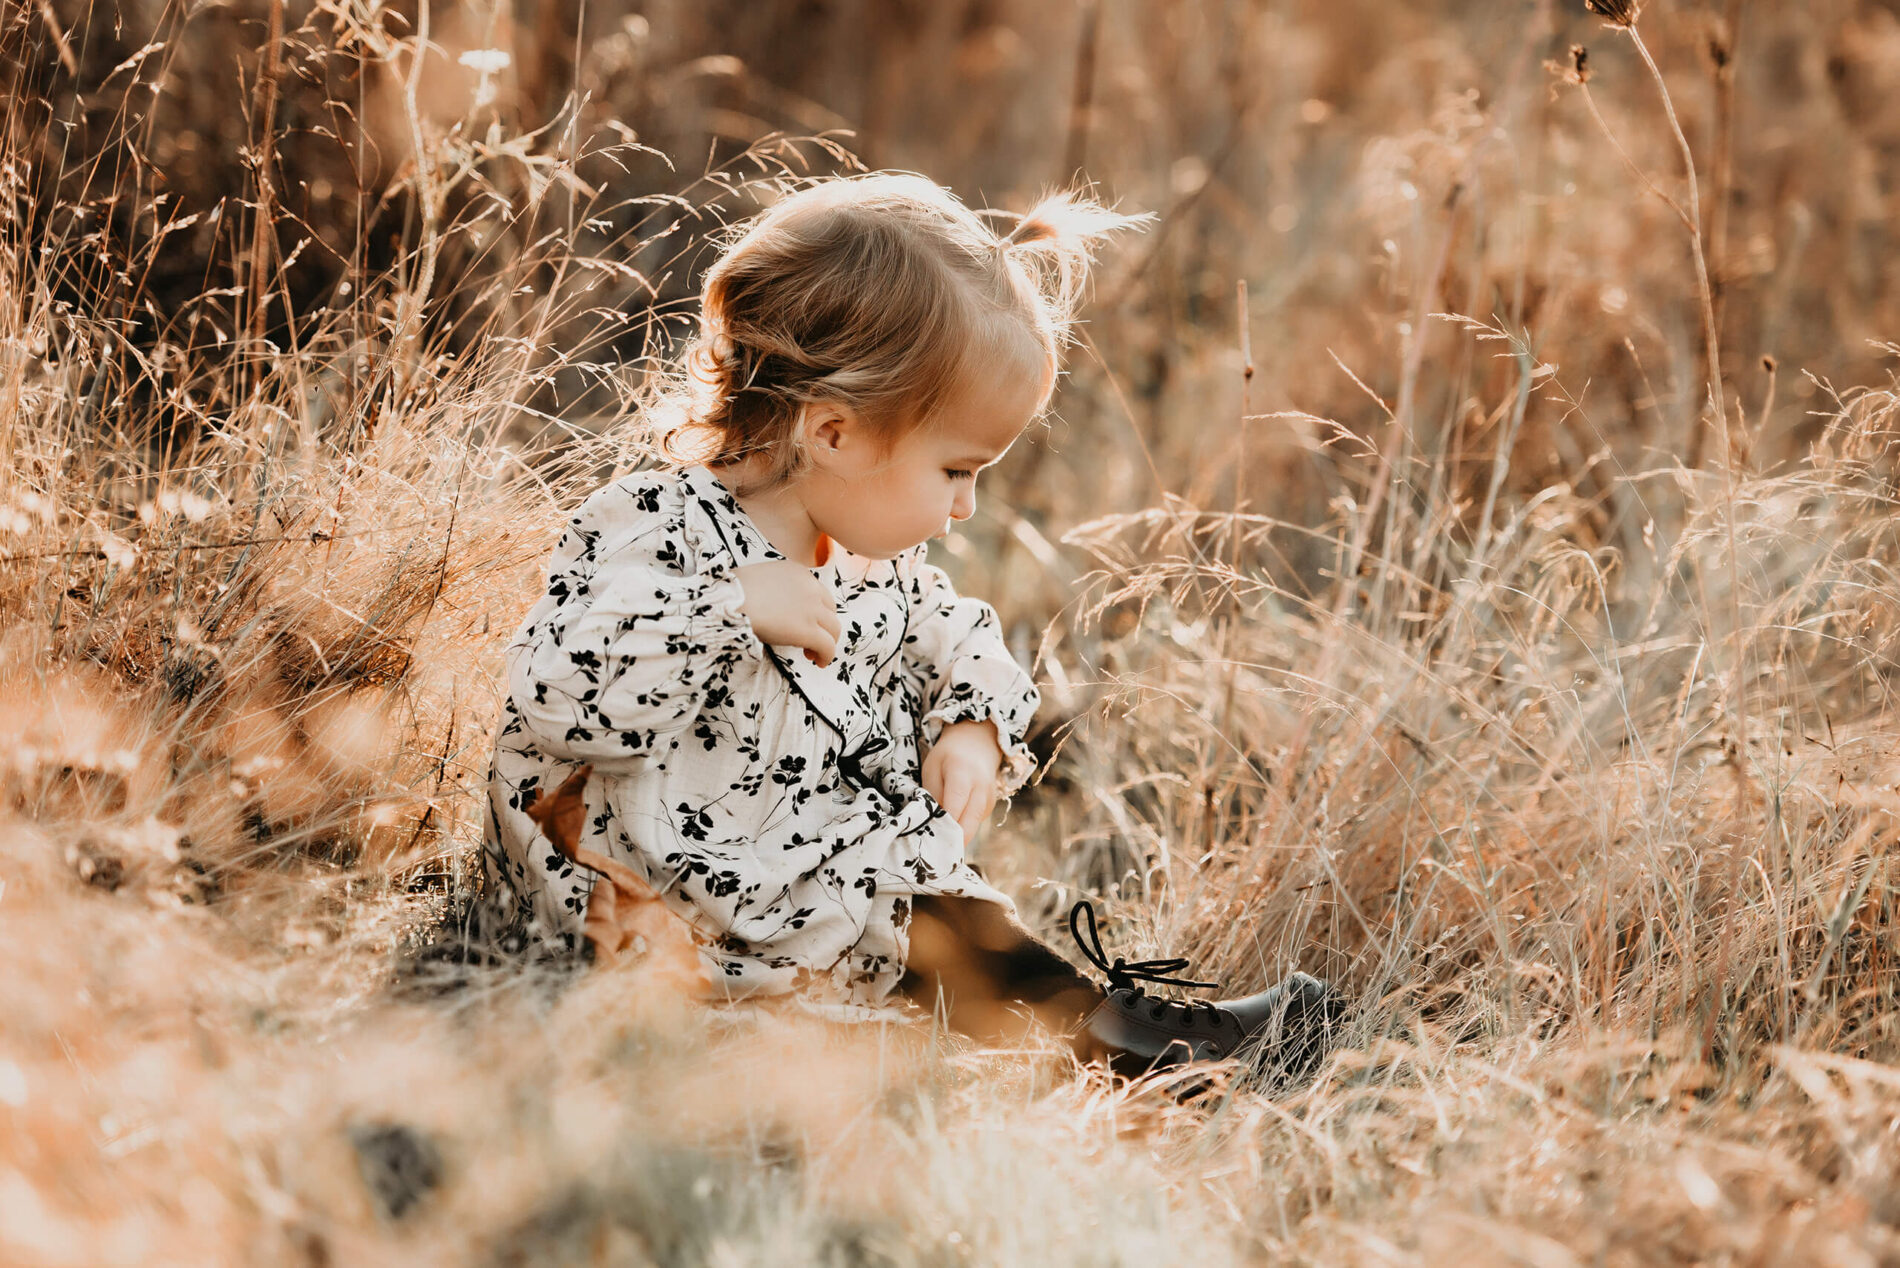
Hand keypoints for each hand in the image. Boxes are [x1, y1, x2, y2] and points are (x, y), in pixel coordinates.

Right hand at [735, 562, 840, 666]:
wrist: (728, 601)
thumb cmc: (733, 594)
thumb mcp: (762, 581)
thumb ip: (778, 591)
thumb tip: (777, 610)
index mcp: (798, 573)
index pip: (819, 593)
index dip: (816, 611)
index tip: (806, 623)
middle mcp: (810, 588)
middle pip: (831, 611)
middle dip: (824, 626)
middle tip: (810, 641)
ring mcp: (811, 609)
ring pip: (834, 629)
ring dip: (827, 643)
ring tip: (812, 655)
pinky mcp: (808, 630)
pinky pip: (828, 646)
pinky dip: (826, 656)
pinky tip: (818, 662)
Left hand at [922, 719, 1003, 843]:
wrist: (977, 743)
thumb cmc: (948, 756)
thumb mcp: (932, 768)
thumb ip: (933, 795)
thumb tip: (932, 822)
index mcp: (963, 774)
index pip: (955, 807)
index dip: (944, 828)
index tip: (930, 844)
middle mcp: (981, 788)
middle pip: (968, 824)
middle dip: (951, 841)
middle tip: (933, 855)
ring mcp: (989, 798)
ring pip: (972, 828)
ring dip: (956, 838)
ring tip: (938, 845)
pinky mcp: (990, 806)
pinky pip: (974, 823)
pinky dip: (962, 829)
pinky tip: (949, 830)